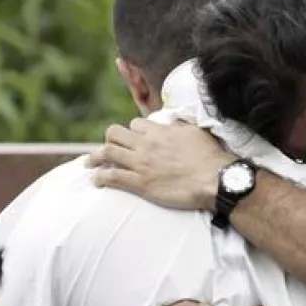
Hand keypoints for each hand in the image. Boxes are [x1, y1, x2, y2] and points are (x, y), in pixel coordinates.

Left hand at [89, 119, 235, 210]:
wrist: (215, 180)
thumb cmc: (210, 157)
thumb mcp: (196, 132)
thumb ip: (180, 126)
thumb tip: (174, 122)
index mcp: (159, 131)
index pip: (136, 124)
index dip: (133, 131)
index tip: (134, 138)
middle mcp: (146, 145)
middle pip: (114, 134)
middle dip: (110, 140)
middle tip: (110, 148)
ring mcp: (140, 164)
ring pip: (107, 153)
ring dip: (95, 158)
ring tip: (89, 163)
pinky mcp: (140, 183)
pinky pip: (111, 177)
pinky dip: (100, 177)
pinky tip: (96, 180)